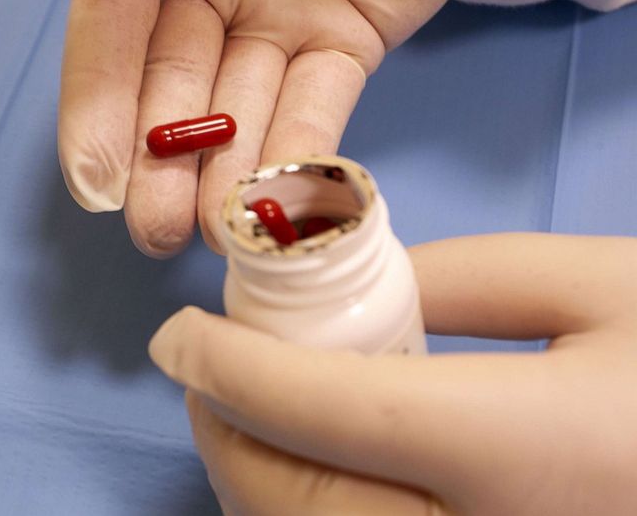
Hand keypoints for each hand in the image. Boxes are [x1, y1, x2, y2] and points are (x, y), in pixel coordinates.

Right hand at [56, 0, 513, 256]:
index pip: (111, 29)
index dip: (98, 106)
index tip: (97, 183)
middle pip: (170, 85)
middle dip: (161, 163)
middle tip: (157, 230)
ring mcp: (275, 19)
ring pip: (241, 107)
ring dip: (228, 173)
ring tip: (222, 232)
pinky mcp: (342, 41)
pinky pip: (318, 100)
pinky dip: (303, 149)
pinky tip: (289, 196)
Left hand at [149, 234, 636, 513]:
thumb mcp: (604, 286)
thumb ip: (468, 278)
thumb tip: (363, 295)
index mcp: (522, 450)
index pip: (326, 413)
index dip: (233, 371)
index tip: (176, 335)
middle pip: (295, 503)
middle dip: (225, 433)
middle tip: (206, 369)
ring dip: (255, 481)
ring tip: (250, 409)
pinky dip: (305, 514)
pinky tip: (317, 462)